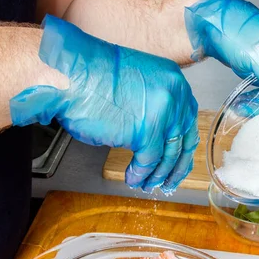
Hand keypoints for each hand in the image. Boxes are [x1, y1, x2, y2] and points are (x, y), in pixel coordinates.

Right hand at [10, 15, 198, 192]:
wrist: (70, 74)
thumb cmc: (92, 78)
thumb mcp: (136, 83)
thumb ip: (154, 104)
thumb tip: (159, 132)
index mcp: (174, 79)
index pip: (188, 121)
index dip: (183, 146)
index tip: (179, 162)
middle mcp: (175, 94)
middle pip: (183, 140)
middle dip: (175, 167)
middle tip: (168, 181)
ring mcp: (163, 112)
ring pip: (168, 154)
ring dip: (157, 174)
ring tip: (147, 184)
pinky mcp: (146, 130)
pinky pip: (149, 161)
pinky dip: (141, 174)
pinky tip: (132, 178)